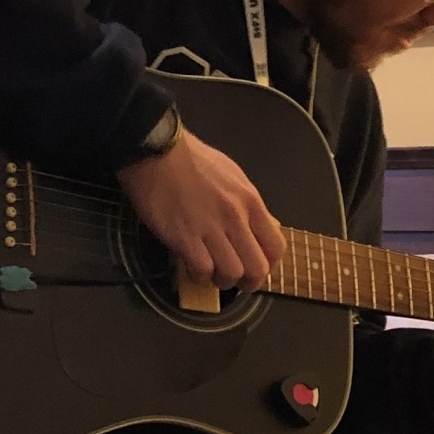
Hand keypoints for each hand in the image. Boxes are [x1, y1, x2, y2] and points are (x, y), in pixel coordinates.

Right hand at [116, 130, 284, 292]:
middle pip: (257, 268)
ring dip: (222, 280)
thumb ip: (245, 204)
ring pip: (232, 273)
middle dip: (248, 282)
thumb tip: (254, 226)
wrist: (157, 152)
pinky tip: (192, 266)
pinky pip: (203, 270)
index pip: (276, 247)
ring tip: (211, 272)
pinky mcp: (185, 238)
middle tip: (235, 279)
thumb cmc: (192, 161)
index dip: (268, 264)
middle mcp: (236, 218)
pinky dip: (199, 275)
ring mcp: (211, 229)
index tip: (255, 267)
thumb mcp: (232, 176)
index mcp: (250, 201)